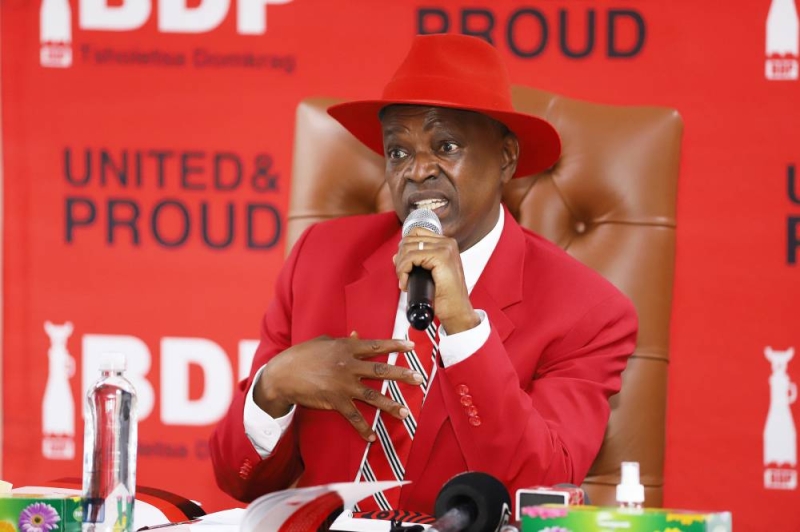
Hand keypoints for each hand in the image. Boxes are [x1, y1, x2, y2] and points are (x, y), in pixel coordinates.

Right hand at [254, 334, 421, 440]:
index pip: (376, 346)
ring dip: (391, 406)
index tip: (412, 345)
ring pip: (373, 396)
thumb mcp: (324, 342)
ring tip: (406, 413)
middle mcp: (349, 366)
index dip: (395, 345)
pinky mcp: (335, 402)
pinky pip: (353, 417)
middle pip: (381, 370)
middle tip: (419, 379)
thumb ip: (343, 340)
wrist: (283, 375)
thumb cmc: (302, 355)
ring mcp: (343, 385)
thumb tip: (357, 334)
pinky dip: (363, 429)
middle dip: (402, 375)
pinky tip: (372, 437)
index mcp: (346, 348)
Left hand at [394, 227, 479, 333]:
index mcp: (446, 244)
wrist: (456, 311)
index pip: (415, 233)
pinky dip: (403, 271)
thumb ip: (416, 261)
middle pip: (409, 239)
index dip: (404, 249)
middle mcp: (447, 243)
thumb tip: (396, 256)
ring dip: (400, 266)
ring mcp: (445, 248)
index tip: (402, 266)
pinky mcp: (441, 257)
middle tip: (402, 276)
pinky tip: (405, 283)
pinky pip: (411, 257)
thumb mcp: (429, 273)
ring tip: (404, 281)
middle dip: (400, 259)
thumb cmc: (445, 296)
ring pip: (408, 248)